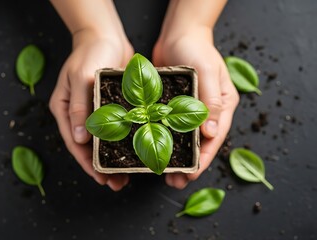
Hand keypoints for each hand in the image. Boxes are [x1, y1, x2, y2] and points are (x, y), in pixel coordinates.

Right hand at [49, 29, 133, 190]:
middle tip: (115, 184)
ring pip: (103, 142)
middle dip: (101, 167)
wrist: (106, 37)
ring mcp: (95, 113)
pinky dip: (123, 143)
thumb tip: (80, 139)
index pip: (74, 142)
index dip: (86, 162)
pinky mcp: (111, 109)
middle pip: (88, 147)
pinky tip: (133, 152)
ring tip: (125, 177)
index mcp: (64, 110)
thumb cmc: (90, 53)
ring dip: (113, 159)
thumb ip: (79, 107)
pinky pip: (116, 131)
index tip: (100, 177)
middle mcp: (78, 115)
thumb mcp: (81, 77)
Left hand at [153, 26, 238, 188]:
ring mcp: (190, 110)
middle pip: (201, 144)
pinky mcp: (173, 107)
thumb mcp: (207, 71)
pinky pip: (170, 128)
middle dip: (189, 164)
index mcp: (222, 106)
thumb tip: (211, 133)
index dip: (204, 158)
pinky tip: (153, 150)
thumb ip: (211, 101)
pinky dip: (164, 140)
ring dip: (175, 157)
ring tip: (164, 173)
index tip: (191, 174)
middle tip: (175, 181)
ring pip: (184, 140)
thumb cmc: (196, 48)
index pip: (215, 138)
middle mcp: (207, 112)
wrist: (178, 35)